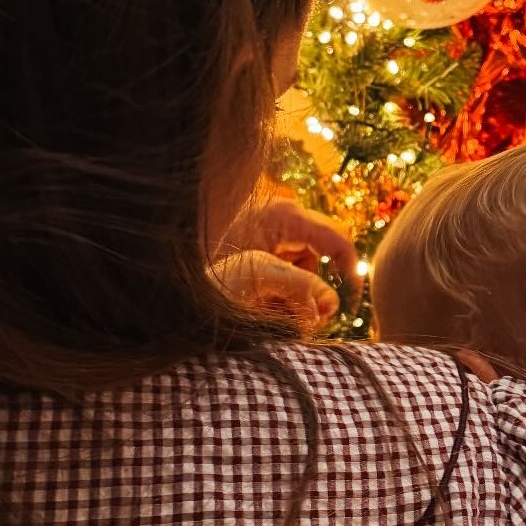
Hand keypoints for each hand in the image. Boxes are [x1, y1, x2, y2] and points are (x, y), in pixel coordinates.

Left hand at [212, 192, 361, 331]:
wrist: (175, 259)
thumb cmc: (213, 262)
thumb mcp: (264, 277)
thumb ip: (302, 289)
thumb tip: (332, 307)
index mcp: (288, 216)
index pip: (339, 241)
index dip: (351, 272)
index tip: (348, 303)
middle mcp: (285, 211)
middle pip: (322, 251)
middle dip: (316, 284)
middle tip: (307, 314)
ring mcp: (273, 220)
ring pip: (304, 257)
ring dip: (297, 284)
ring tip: (273, 305)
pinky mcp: (262, 231)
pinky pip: (286, 256)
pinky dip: (282, 278)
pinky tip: (264, 294)